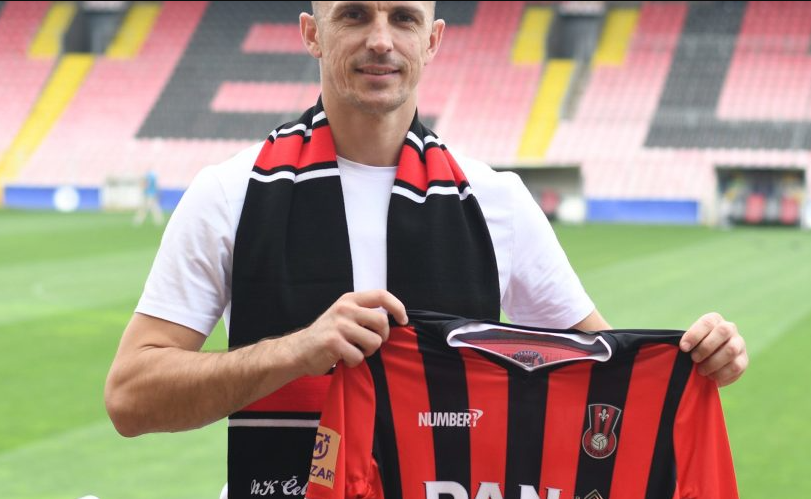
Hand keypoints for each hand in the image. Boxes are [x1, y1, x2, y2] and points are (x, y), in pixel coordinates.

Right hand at [286, 290, 407, 376]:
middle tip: (371, 343)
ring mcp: (339, 325)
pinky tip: (344, 358)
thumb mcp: (343, 315)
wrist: (299, 350)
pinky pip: (359, 356)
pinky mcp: (334, 343)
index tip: (403, 320)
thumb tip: (394, 320)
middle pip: (382, 322)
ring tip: (354, 350)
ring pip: (374, 342)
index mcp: (349, 300)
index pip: (381, 295)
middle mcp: (345, 309)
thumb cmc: (327, 334)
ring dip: (367, 352)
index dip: (397, 307)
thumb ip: (363, 313)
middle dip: (382, 337)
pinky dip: (355, 362)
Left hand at [680, 312, 747, 386]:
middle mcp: (729, 328)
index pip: (707, 322)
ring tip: (701, 371)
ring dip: (713, 363)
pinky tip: (711, 377)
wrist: (709, 361)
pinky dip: (721, 374)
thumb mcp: (689, 342)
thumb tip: (681, 348)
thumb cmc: (694, 348)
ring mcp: (739, 344)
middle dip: (706, 347)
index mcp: (714, 320)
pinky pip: (736, 366)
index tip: (683, 348)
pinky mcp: (743, 360)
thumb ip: (686, 343)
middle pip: (723, 332)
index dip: (694, 335)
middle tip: (694, 359)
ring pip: (730, 350)